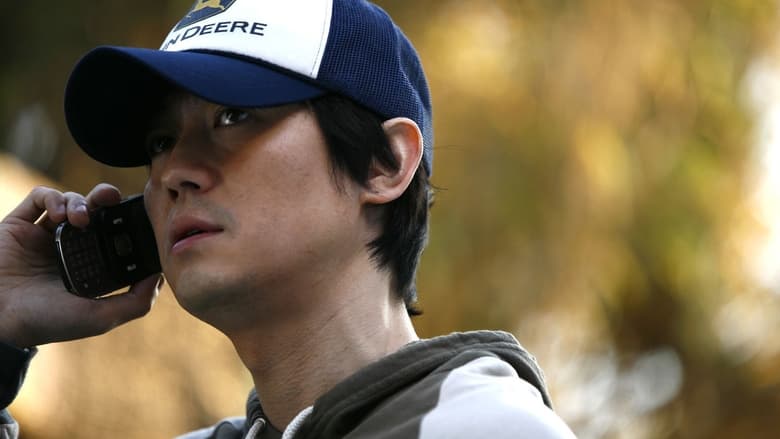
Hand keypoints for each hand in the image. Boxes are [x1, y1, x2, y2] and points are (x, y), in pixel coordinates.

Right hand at [0, 184, 160, 347]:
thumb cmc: (47, 322)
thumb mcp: (100, 317)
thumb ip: (136, 301)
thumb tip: (161, 276)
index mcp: (91, 268)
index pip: (117, 237)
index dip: (130, 225)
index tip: (141, 219)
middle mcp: (70, 249)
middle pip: (98, 212)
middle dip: (110, 201)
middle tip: (116, 201)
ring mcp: (45, 235)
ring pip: (73, 202)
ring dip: (83, 201)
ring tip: (82, 218)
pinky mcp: (20, 224)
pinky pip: (41, 198)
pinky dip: (54, 198)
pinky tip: (59, 215)